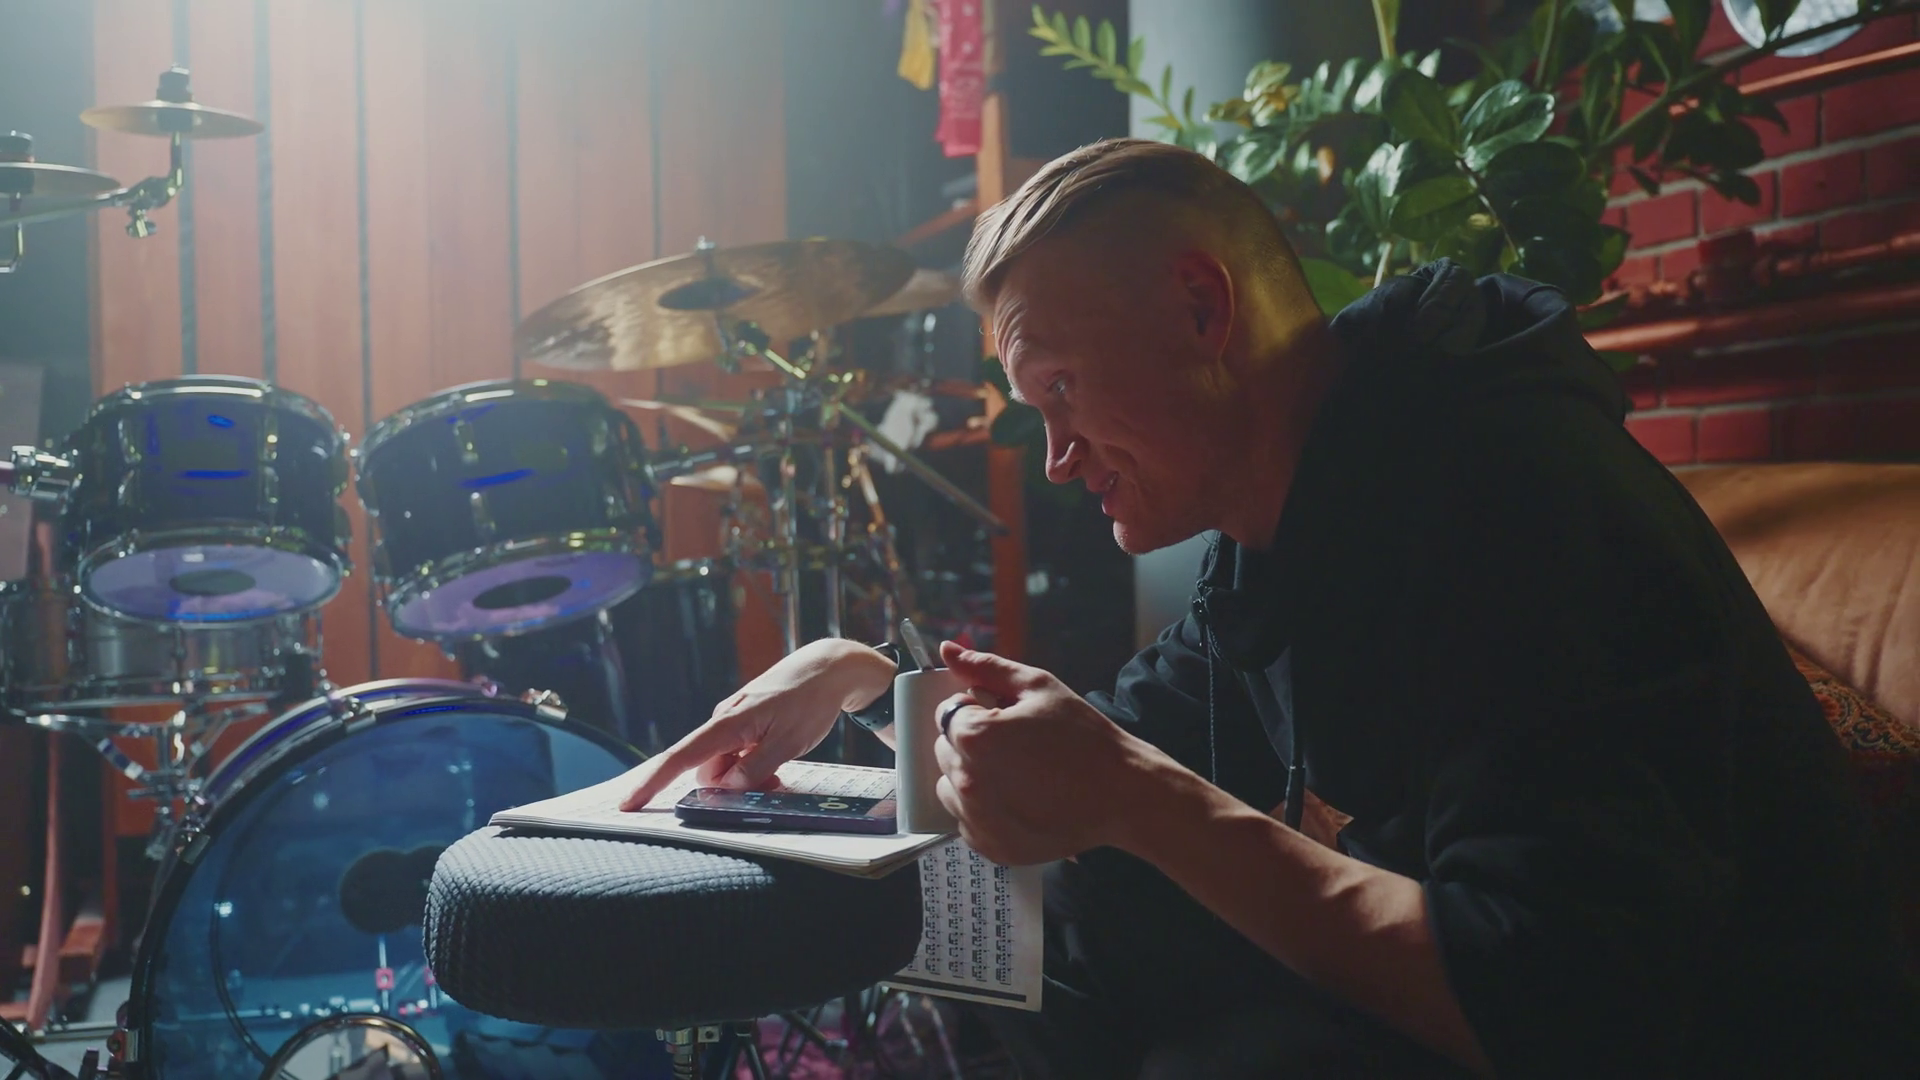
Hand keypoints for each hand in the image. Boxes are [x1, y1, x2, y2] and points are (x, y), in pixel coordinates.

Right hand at [617, 638, 895, 809]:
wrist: (828, 668)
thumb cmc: (810, 701)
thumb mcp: (789, 742)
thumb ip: (755, 768)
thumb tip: (727, 787)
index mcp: (729, 723)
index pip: (682, 757)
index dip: (653, 782)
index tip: (628, 803)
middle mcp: (724, 721)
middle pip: (708, 771)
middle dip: (729, 789)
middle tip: (772, 784)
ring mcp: (734, 722)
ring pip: (726, 766)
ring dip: (746, 779)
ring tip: (781, 770)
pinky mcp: (746, 723)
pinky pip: (738, 755)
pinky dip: (752, 766)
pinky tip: (776, 762)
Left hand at [932, 641, 1173, 865]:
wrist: (1121, 795)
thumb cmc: (1084, 737)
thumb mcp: (1038, 688)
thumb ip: (987, 668)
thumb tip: (947, 649)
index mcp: (975, 737)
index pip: (947, 714)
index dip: (976, 710)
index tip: (1006, 718)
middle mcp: (967, 782)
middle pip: (945, 751)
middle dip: (971, 743)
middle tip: (1015, 745)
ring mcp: (977, 820)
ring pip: (950, 787)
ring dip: (971, 777)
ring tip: (1015, 774)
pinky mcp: (991, 848)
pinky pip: (966, 821)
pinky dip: (982, 810)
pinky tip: (1017, 800)